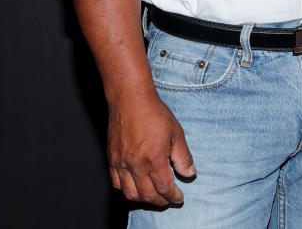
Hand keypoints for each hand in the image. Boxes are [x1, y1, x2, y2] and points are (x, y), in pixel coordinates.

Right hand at [107, 91, 195, 205]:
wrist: (130, 100)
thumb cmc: (154, 113)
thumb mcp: (176, 133)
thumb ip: (183, 157)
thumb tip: (190, 173)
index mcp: (153, 159)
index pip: (164, 187)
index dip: (173, 196)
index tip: (179, 198)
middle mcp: (135, 165)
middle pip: (147, 195)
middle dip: (160, 201)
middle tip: (169, 200)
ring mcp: (121, 163)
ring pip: (130, 194)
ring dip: (143, 199)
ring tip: (154, 197)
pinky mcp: (112, 160)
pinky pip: (116, 184)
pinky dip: (127, 191)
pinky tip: (136, 188)